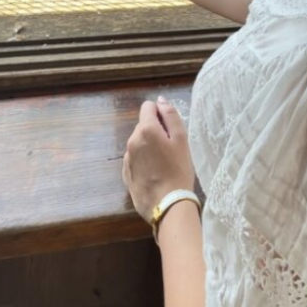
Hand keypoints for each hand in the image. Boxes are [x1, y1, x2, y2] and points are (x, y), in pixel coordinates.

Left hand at [123, 96, 195, 222]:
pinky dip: (143, 160)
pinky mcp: (125, 174)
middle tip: (170, 148)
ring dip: (148, 146)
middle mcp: (132, 140)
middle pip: (143, 125)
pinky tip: (154, 173)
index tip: (170, 129)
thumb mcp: (181, 140)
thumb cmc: (178, 170)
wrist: (167, 206)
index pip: (147, 107)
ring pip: (138, 142)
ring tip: (163, 163)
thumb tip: (160, 101)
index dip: (160, 114)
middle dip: (155, 130)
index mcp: (146, 129)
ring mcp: (127, 158)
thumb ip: (170, 116)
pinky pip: (134, 158)